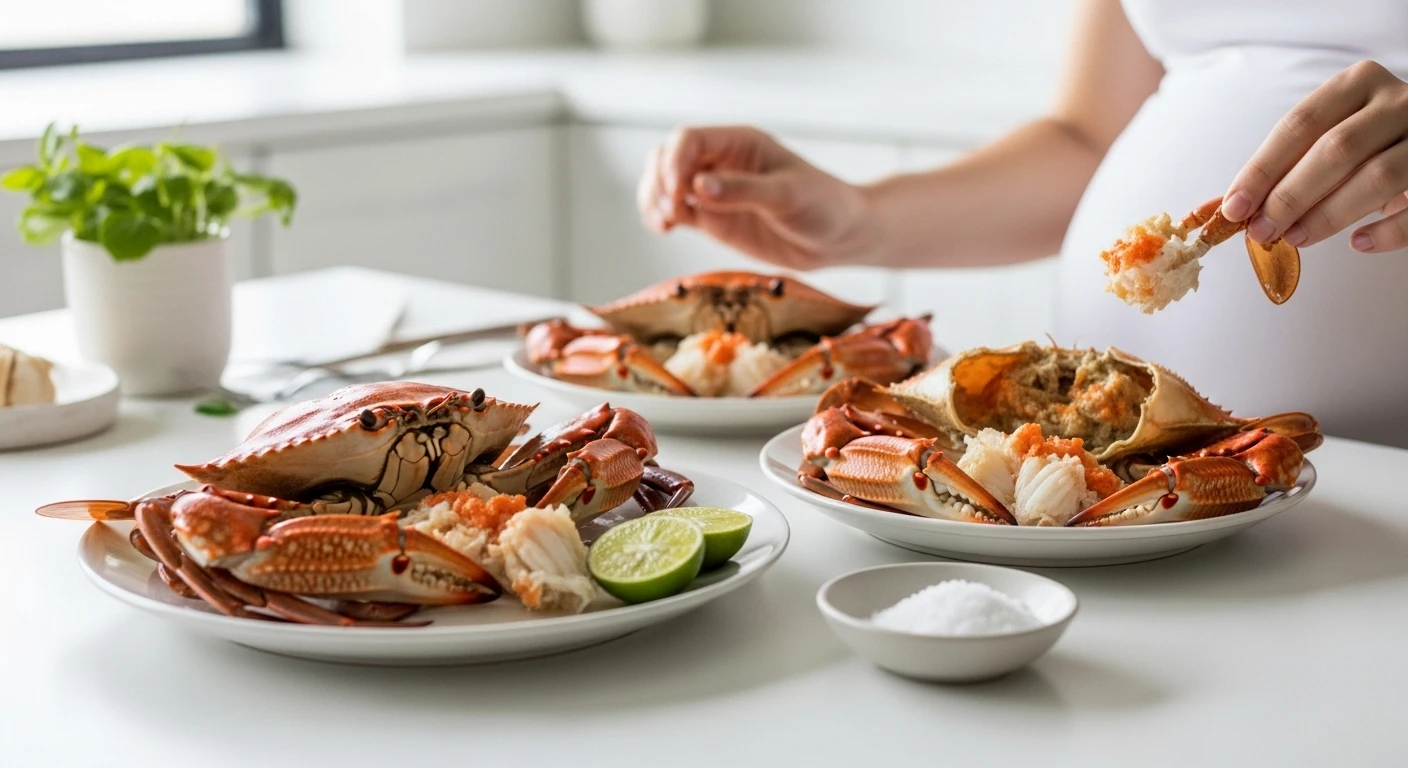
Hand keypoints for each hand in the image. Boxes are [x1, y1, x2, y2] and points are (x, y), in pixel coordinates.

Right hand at [636, 125, 870, 268]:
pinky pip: (675, 211)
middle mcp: (721, 161)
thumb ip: (743, 191)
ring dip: (654, 199)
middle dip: (658, 181)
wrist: (839, 237)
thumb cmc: (824, 206)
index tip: (676, 189)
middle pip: (667, 157)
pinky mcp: (713, 218)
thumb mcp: (788, 195)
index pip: (689, 139)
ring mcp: (714, 191)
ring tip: (662, 223)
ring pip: (664, 184)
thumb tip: (699, 187)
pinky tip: (663, 229)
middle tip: (669, 210)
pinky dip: (661, 218)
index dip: (674, 160)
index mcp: (740, 142)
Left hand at [1222, 60, 1407, 252]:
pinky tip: (1358, 243)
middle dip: (1291, 196)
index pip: (1300, 124)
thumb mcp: (1325, 141)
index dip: (1262, 169)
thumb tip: (1220, 210)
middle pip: (1337, 149)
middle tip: (1261, 231)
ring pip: (1379, 176)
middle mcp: (1398, 101)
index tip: (1233, 208)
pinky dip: (1386, 232)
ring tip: (1295, 238)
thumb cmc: (1366, 145)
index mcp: (1357, 84)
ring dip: (1329, 214)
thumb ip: (1280, 169)